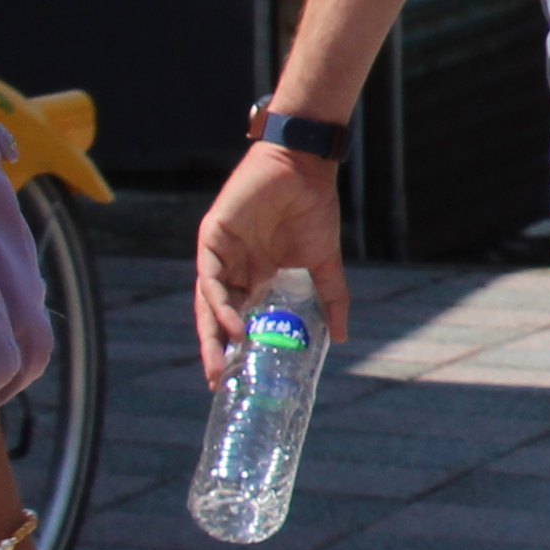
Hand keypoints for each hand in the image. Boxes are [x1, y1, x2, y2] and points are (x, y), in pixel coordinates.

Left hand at [191, 143, 350, 386]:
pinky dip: (219, 302)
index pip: (236, 317)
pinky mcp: (212, 237)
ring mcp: (220, 254)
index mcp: (253, 275)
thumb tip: (342, 336)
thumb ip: (330, 298)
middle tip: (218, 381)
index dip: (234, 346)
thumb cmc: (314, 210)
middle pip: (216, 316)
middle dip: (215, 349)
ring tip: (222, 361)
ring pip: (207, 302)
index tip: (236, 377)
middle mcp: (232, 268)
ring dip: (211, 334)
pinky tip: (231, 324)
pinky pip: (210, 277)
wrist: (305, 169)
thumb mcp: (324, 262)